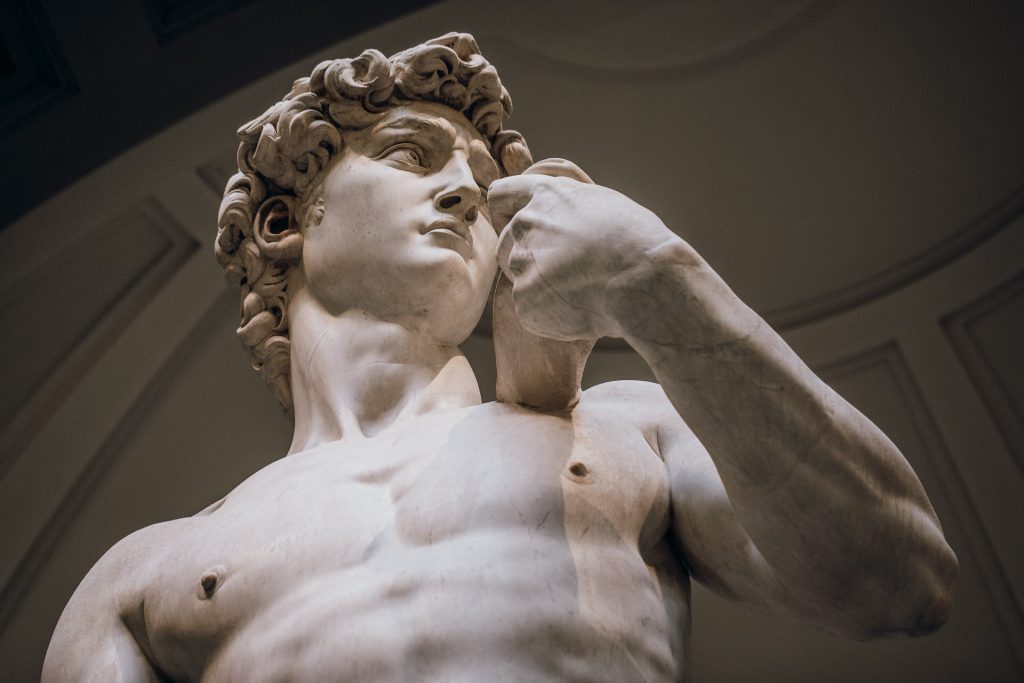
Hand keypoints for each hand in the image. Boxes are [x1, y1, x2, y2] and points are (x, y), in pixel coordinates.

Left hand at [488, 159, 678, 340]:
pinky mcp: (524, 300)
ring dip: (541, 287)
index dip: (506, 214)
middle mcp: (526, 224)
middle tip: (565, 273)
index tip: (522, 230)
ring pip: (519, 278)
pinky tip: (582, 311)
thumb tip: (563, 221)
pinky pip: (530, 311)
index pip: (501, 195)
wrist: (643, 280)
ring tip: (581, 292)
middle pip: (505, 244)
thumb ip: (569, 210)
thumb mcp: (604, 206)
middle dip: (528, 258)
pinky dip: (551, 316)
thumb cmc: (638, 242)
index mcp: (546, 195)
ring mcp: (522, 263)